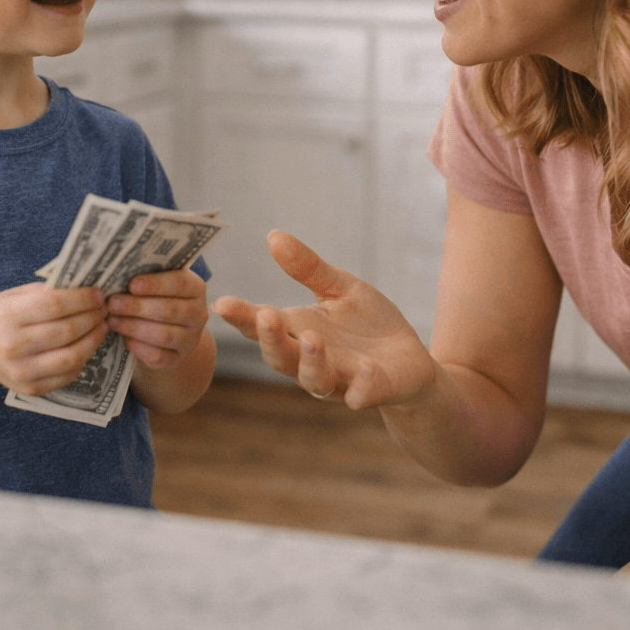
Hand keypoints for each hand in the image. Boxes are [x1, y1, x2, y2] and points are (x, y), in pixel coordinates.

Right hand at [0, 282, 107, 396]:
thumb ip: (46, 292)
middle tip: (104, 309)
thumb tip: (85, 287)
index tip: (98, 293)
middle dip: (93, 317)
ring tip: (102, 326)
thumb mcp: (14, 296)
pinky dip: (83, 359)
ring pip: (72, 357)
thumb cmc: (0, 316)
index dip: (82, 299)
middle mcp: (13, 346)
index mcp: (9, 317)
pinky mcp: (30, 389)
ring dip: (94, 339)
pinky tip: (87, 345)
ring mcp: (21, 371)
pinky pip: (67, 375)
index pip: (55, 305)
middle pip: (67, 331)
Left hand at [106, 268, 209, 368]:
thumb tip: (119, 272)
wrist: (165, 329)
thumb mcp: (156, 284)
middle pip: (170, 310)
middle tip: (113, 303)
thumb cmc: (155, 297)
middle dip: (138, 307)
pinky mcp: (178, 358)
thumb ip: (145, 277)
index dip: (156, 284)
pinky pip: (158, 356)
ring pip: (164, 335)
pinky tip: (123, 338)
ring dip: (134, 327)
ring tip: (112, 320)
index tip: (132, 284)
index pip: (181, 283)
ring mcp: (191, 338)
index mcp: (196, 288)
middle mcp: (198, 314)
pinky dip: (138, 347)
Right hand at [212, 230, 437, 409]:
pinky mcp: (374, 390)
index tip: (221, 303)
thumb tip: (273, 235)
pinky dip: (360, 387)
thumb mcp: (339, 288)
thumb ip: (308, 268)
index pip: (263, 325)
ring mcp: (341, 379)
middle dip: (271, 339)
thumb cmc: (367, 326)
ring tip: (311, 340)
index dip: (242, 317)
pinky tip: (364, 371)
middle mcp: (312, 360)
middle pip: (281, 357)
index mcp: (299, 331)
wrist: (409, 362)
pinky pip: (361, 394)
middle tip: (266, 316)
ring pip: (315, 380)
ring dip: (311, 362)